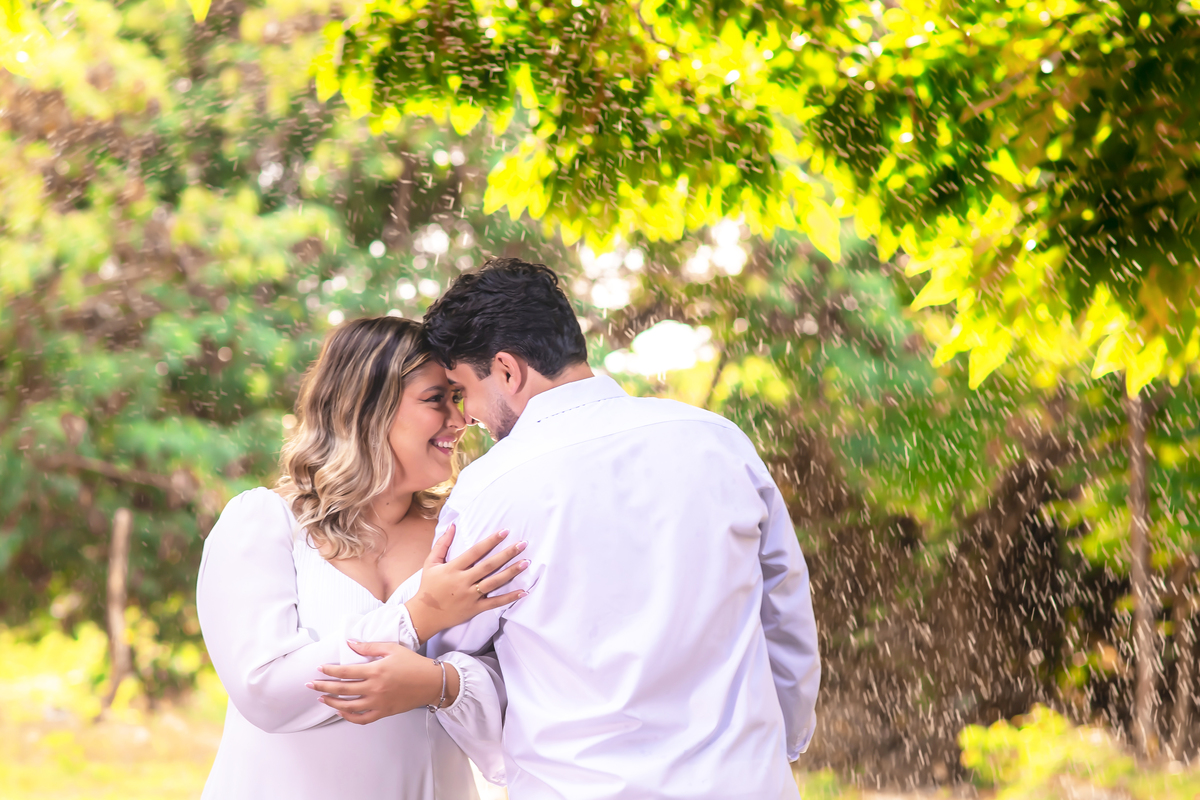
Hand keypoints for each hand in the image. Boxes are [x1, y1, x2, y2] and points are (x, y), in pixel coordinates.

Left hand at [307, 641, 460, 724]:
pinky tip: (341, 711)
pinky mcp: (384, 712)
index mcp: (376, 670)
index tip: (320, 669)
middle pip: (342, 689)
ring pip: (348, 706)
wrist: (430, 682)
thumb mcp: (392, 649)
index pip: (346, 671)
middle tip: (310, 685)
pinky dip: (349, 717)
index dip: (330, 670)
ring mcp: (378, 702)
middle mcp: (375, 688)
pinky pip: (362, 718)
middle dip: (323, 686)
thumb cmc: (413, 663)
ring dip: (332, 702)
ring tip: (322, 697)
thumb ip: (369, 647)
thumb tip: (350, 643)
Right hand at [404, 524, 528, 643]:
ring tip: (526, 562)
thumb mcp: (431, 563)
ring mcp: (470, 596)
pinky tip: (523, 591)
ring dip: (511, 572)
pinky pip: (494, 603)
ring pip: (494, 582)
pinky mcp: (475, 609)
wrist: (424, 615)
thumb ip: (442, 544)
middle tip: (523, 544)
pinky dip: (509, 598)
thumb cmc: (428, 587)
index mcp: (453, 568)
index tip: (505, 532)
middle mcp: (463, 581)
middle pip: (488, 565)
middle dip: (507, 554)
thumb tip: (452, 525)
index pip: (475, 551)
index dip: (490, 541)